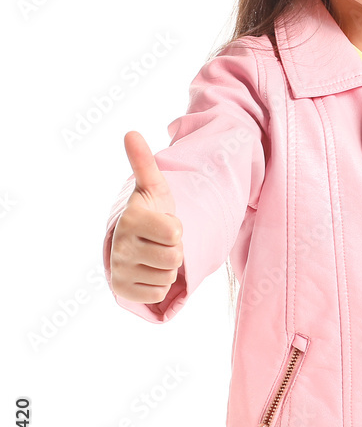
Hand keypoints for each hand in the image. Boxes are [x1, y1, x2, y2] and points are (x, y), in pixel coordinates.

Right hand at [110, 131, 183, 304]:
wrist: (134, 241)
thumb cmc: (151, 210)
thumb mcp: (153, 187)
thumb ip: (144, 162)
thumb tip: (130, 133)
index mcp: (131, 220)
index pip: (175, 235)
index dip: (176, 229)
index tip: (164, 222)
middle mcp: (120, 247)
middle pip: (174, 258)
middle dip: (174, 249)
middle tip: (161, 240)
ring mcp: (120, 271)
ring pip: (167, 277)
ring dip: (167, 267)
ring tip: (156, 253)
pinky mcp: (122, 291)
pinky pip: (158, 293)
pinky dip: (159, 284)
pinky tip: (149, 270)